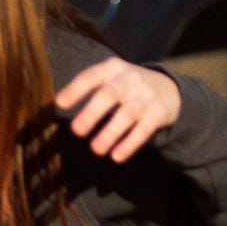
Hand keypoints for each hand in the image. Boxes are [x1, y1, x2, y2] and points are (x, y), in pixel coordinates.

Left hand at [52, 55, 179, 161]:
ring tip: (96, 150)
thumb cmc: (127, 86)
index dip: (76, 89)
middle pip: (110, 94)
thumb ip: (89, 87)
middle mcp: (130, 79)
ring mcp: (146, 95)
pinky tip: (117, 157)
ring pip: (128, 113)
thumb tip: (57, 105)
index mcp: (113, 68)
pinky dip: (130, 143)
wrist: (169, 88)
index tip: (59, 104)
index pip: (92, 76)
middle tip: (76, 131)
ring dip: (111, 132)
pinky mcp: (159, 112)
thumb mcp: (111, 77)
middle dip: (93, 112)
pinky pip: (144, 129)